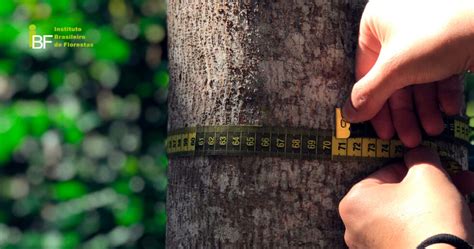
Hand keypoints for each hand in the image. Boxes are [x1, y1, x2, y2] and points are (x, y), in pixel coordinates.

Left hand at [339, 147, 473, 248]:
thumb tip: (418, 153)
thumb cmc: (428, 218)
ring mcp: (373, 246)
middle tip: (460, 181)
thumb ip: (420, 157)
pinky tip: (467, 218)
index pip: (387, 173)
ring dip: (440, 204)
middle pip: (401, 196)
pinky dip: (436, 227)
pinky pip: (415, 236)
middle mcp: (357, 226)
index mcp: (355, 202)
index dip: (416, 168)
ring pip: (411, 217)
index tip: (437, 167)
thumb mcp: (427, 174)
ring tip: (468, 197)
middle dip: (435, 187)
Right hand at [342, 0, 473, 146]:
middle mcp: (396, 28)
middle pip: (392, 80)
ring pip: (416, 81)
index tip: (382, 131)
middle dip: (405, 112)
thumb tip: (348, 116)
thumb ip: (369, 94)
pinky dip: (442, 95)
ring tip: (434, 129)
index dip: (374, 106)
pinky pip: (438, 73)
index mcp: (375, 24)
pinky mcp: (448, 44)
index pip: (366, 73)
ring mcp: (423, 36)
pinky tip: (449, 111)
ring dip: (424, 109)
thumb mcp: (395, 68)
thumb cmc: (438, 34)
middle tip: (409, 138)